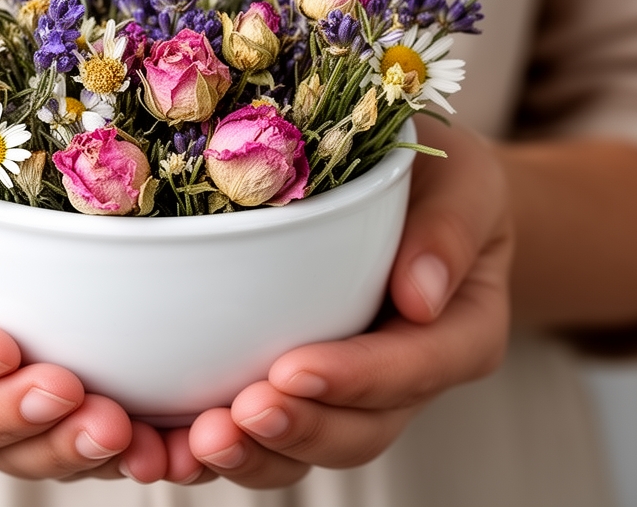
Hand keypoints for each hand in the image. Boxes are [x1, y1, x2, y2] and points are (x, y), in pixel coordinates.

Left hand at [177, 116, 512, 486]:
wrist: (410, 191)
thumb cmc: (438, 183)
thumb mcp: (465, 183)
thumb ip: (450, 230)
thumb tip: (420, 296)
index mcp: (456, 332)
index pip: (418, 368)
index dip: (356, 379)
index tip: (293, 369)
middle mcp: (401, 377)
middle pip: (359, 429)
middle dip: (297, 429)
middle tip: (239, 415)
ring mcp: (345, 390)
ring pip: (305, 448)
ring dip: (252, 453)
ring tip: (200, 441)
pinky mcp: (293, 386)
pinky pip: (259, 432)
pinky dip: (214, 443)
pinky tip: (171, 442)